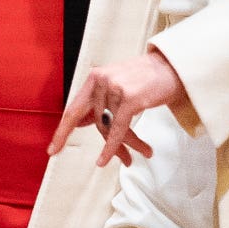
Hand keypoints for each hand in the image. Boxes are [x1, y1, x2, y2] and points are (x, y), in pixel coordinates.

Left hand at [52, 48, 188, 167]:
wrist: (175, 68)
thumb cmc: (149, 78)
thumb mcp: (118, 85)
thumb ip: (100, 101)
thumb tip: (83, 122)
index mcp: (95, 78)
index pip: (74, 108)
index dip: (63, 131)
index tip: (53, 149)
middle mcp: (101, 81)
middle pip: (94, 122)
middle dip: (92, 142)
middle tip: (89, 160)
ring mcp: (114, 89)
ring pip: (112, 128)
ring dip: (127, 143)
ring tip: (143, 152)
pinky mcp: (129, 98)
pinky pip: (118, 130)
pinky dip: (112, 147)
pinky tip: (106, 160)